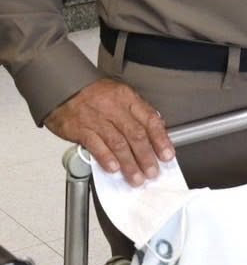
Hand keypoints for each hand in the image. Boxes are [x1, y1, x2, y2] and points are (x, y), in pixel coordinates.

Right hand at [44, 79, 173, 185]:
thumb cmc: (93, 94)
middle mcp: (114, 108)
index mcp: (127, 98)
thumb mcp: (119, 95)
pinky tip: (113, 168)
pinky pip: (96, 145)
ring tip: (136, 177)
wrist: (62, 87)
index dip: (161, 139)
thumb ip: (136, 112)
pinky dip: (106, 158)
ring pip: (118, 143)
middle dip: (146, 156)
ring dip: (129, 163)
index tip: (167, 155)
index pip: (150, 119)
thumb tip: (155, 130)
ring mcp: (96, 119)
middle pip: (136, 134)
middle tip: (153, 171)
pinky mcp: (80, 129)